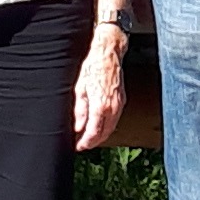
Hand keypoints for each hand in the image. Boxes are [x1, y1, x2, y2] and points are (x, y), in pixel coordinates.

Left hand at [73, 28, 126, 148]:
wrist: (108, 52)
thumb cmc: (93, 66)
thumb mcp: (79, 88)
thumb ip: (80, 111)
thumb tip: (77, 127)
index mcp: (101, 106)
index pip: (94, 133)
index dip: (85, 143)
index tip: (78, 147)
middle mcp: (113, 108)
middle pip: (104, 134)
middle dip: (93, 142)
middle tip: (82, 145)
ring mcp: (119, 104)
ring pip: (111, 128)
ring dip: (101, 135)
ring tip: (89, 137)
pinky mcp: (121, 100)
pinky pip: (115, 119)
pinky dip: (107, 126)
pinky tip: (99, 125)